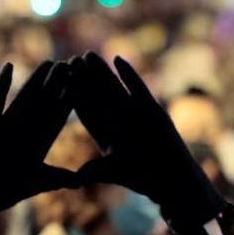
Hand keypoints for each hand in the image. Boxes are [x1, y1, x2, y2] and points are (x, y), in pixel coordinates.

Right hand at [0, 61, 79, 226]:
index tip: (84, 85)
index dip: (70, 101)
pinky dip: (1, 84)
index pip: (58, 117)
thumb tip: (83, 181)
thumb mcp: (37, 182)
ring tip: (49, 62)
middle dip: (57, 85)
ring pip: (24, 97)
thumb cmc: (4, 192)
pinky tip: (10, 66)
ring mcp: (4, 124)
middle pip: (44, 102)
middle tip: (71, 64)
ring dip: (35, 80)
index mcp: (37, 142)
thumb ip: (59, 178)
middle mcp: (22, 130)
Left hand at [70, 52, 223, 227]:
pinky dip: (129, 74)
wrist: (174, 179)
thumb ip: (96, 171)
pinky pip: (139, 88)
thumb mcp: (116, 173)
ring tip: (87, 54)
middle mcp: (119, 122)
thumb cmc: (145, 179)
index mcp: (106, 135)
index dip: (72, 98)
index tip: (58, 85)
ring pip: (115, 88)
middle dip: (83, 79)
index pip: (85, 113)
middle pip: (97, 96)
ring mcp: (136, 114)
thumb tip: (76, 176)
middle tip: (69, 61)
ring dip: (101, 71)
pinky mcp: (153, 109)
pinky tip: (117, 58)